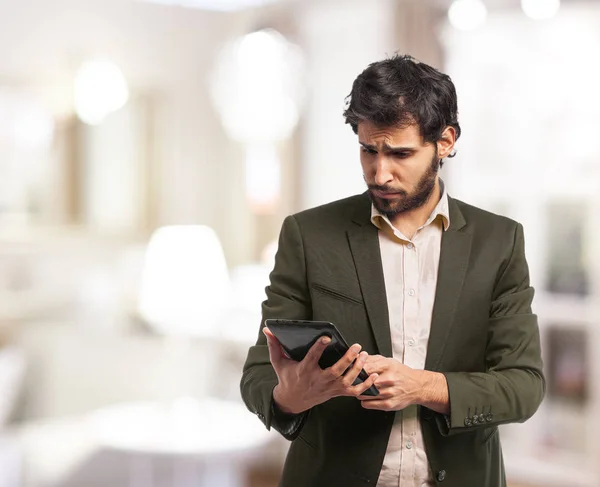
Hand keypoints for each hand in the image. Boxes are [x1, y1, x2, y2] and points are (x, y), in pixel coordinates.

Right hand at [263, 327, 378, 414]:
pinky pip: (354, 392)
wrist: (293, 401)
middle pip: (336, 371)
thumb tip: (267, 329)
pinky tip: (374, 375)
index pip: (313, 357)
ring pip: (347, 380)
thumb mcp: (278, 362)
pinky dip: (366, 386)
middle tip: (357, 346)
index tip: (327, 337)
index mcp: (305, 370)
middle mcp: (319, 380)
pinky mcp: (337, 393)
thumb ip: (274, 345)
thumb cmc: (287, 377)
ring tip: (364, 355)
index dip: (320, 347)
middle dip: (347, 359)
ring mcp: (330, 388)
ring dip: (358, 369)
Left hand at [358, 355, 423, 410]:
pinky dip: (365, 401)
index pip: (365, 368)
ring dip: (360, 392)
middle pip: (363, 382)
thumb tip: (356, 357)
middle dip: (357, 382)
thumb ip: (371, 359)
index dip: (356, 370)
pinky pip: (368, 404)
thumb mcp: (388, 361)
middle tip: (355, 381)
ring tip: (363, 389)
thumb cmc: (401, 373)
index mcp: (387, 366)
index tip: (353, 371)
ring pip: (364, 394)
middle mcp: (388, 379)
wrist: (416, 386)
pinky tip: (368, 397)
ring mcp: (388, 393)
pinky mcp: (388, 404)